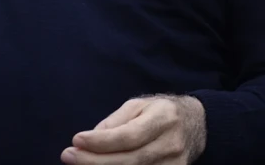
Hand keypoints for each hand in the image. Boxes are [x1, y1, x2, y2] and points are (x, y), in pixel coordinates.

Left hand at [61, 95, 206, 164]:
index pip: (129, 135)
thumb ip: (115, 122)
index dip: (101, 141)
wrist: (196, 125)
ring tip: (79, 164)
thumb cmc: (160, 113)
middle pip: (129, 160)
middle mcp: (171, 143)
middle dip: (94, 161)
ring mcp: (174, 164)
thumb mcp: (139, 106)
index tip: (76, 140)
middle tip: (68, 156)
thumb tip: (90, 140)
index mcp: (164, 118)